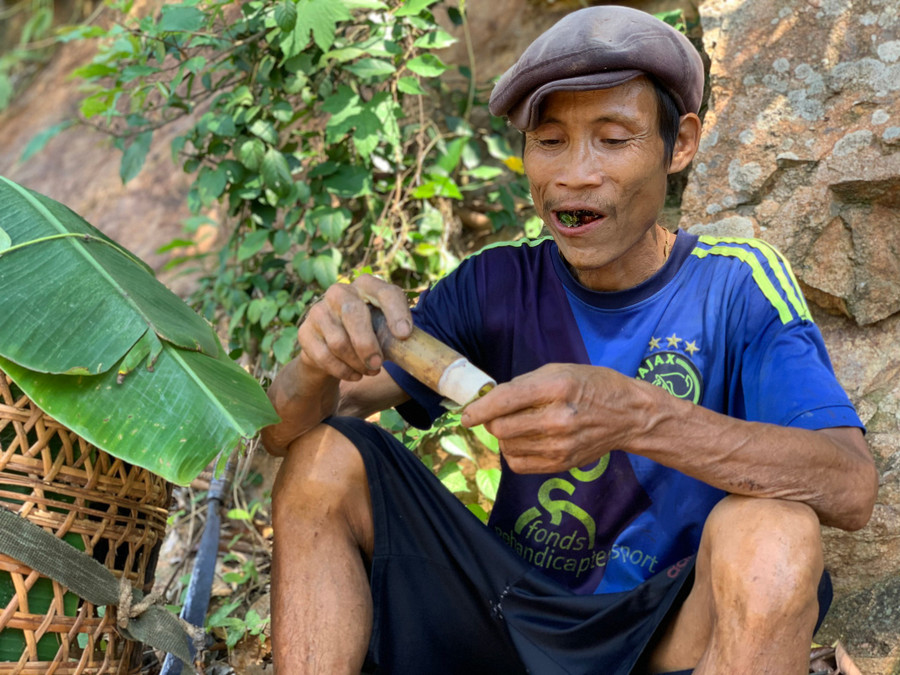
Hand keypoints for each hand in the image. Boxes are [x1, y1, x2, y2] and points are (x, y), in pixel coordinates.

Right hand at [297, 274, 411, 381]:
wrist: (331, 352)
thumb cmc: (368, 337)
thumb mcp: (384, 330)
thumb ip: (398, 333)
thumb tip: (419, 351)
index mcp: (366, 286)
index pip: (385, 292)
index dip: (396, 312)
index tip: (403, 335)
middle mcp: (340, 292)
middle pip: (354, 313)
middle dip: (368, 344)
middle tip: (379, 364)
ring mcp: (319, 310)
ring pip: (339, 341)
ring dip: (357, 363)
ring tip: (369, 371)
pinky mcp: (305, 332)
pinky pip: (325, 356)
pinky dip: (343, 371)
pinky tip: (354, 375)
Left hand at [460, 363, 645, 473]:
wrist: (629, 415)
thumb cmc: (592, 386)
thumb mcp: (559, 370)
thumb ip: (523, 384)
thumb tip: (489, 399)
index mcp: (556, 388)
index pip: (505, 401)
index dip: (479, 410)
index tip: (466, 415)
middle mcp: (557, 419)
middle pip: (501, 428)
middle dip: (492, 421)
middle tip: (500, 415)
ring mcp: (560, 445)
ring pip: (508, 447)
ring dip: (505, 436)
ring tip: (521, 425)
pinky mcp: (562, 464)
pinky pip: (519, 464)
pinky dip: (514, 453)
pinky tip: (526, 441)